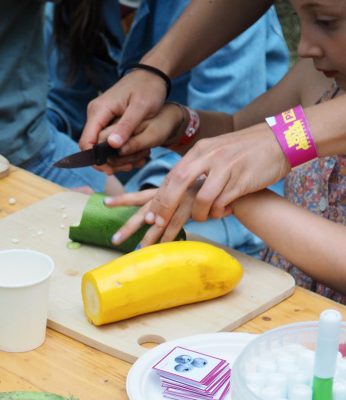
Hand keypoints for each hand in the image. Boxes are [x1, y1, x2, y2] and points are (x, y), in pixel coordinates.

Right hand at [80, 70, 169, 170]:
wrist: (151, 74)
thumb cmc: (149, 88)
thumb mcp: (141, 108)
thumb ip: (126, 126)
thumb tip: (112, 145)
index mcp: (100, 110)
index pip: (86, 141)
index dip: (94, 159)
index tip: (110, 170)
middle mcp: (95, 113)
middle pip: (90, 145)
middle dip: (105, 161)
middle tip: (125, 168)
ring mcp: (99, 115)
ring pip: (97, 144)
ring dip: (111, 156)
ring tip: (131, 163)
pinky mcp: (105, 118)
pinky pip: (104, 138)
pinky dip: (115, 149)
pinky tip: (129, 154)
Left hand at [103, 183, 200, 246]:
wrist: (229, 179)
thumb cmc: (207, 189)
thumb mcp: (186, 192)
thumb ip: (172, 201)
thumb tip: (158, 217)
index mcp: (165, 190)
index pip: (140, 195)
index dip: (123, 199)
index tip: (105, 203)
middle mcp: (169, 195)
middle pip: (144, 212)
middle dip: (129, 226)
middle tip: (114, 239)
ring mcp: (180, 199)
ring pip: (159, 222)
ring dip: (149, 238)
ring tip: (137, 251)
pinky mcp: (192, 206)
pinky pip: (178, 224)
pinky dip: (170, 237)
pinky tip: (161, 247)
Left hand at [131, 124, 289, 242]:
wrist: (281, 140)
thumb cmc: (246, 153)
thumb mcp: (218, 153)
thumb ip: (198, 168)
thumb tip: (175, 191)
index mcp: (201, 150)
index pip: (173, 176)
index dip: (160, 198)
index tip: (150, 218)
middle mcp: (210, 156)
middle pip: (178, 183)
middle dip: (166, 208)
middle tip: (158, 226)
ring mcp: (226, 167)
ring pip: (202, 199)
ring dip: (201, 215)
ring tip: (208, 216)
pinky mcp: (241, 179)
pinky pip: (222, 204)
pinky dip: (221, 212)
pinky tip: (227, 210)